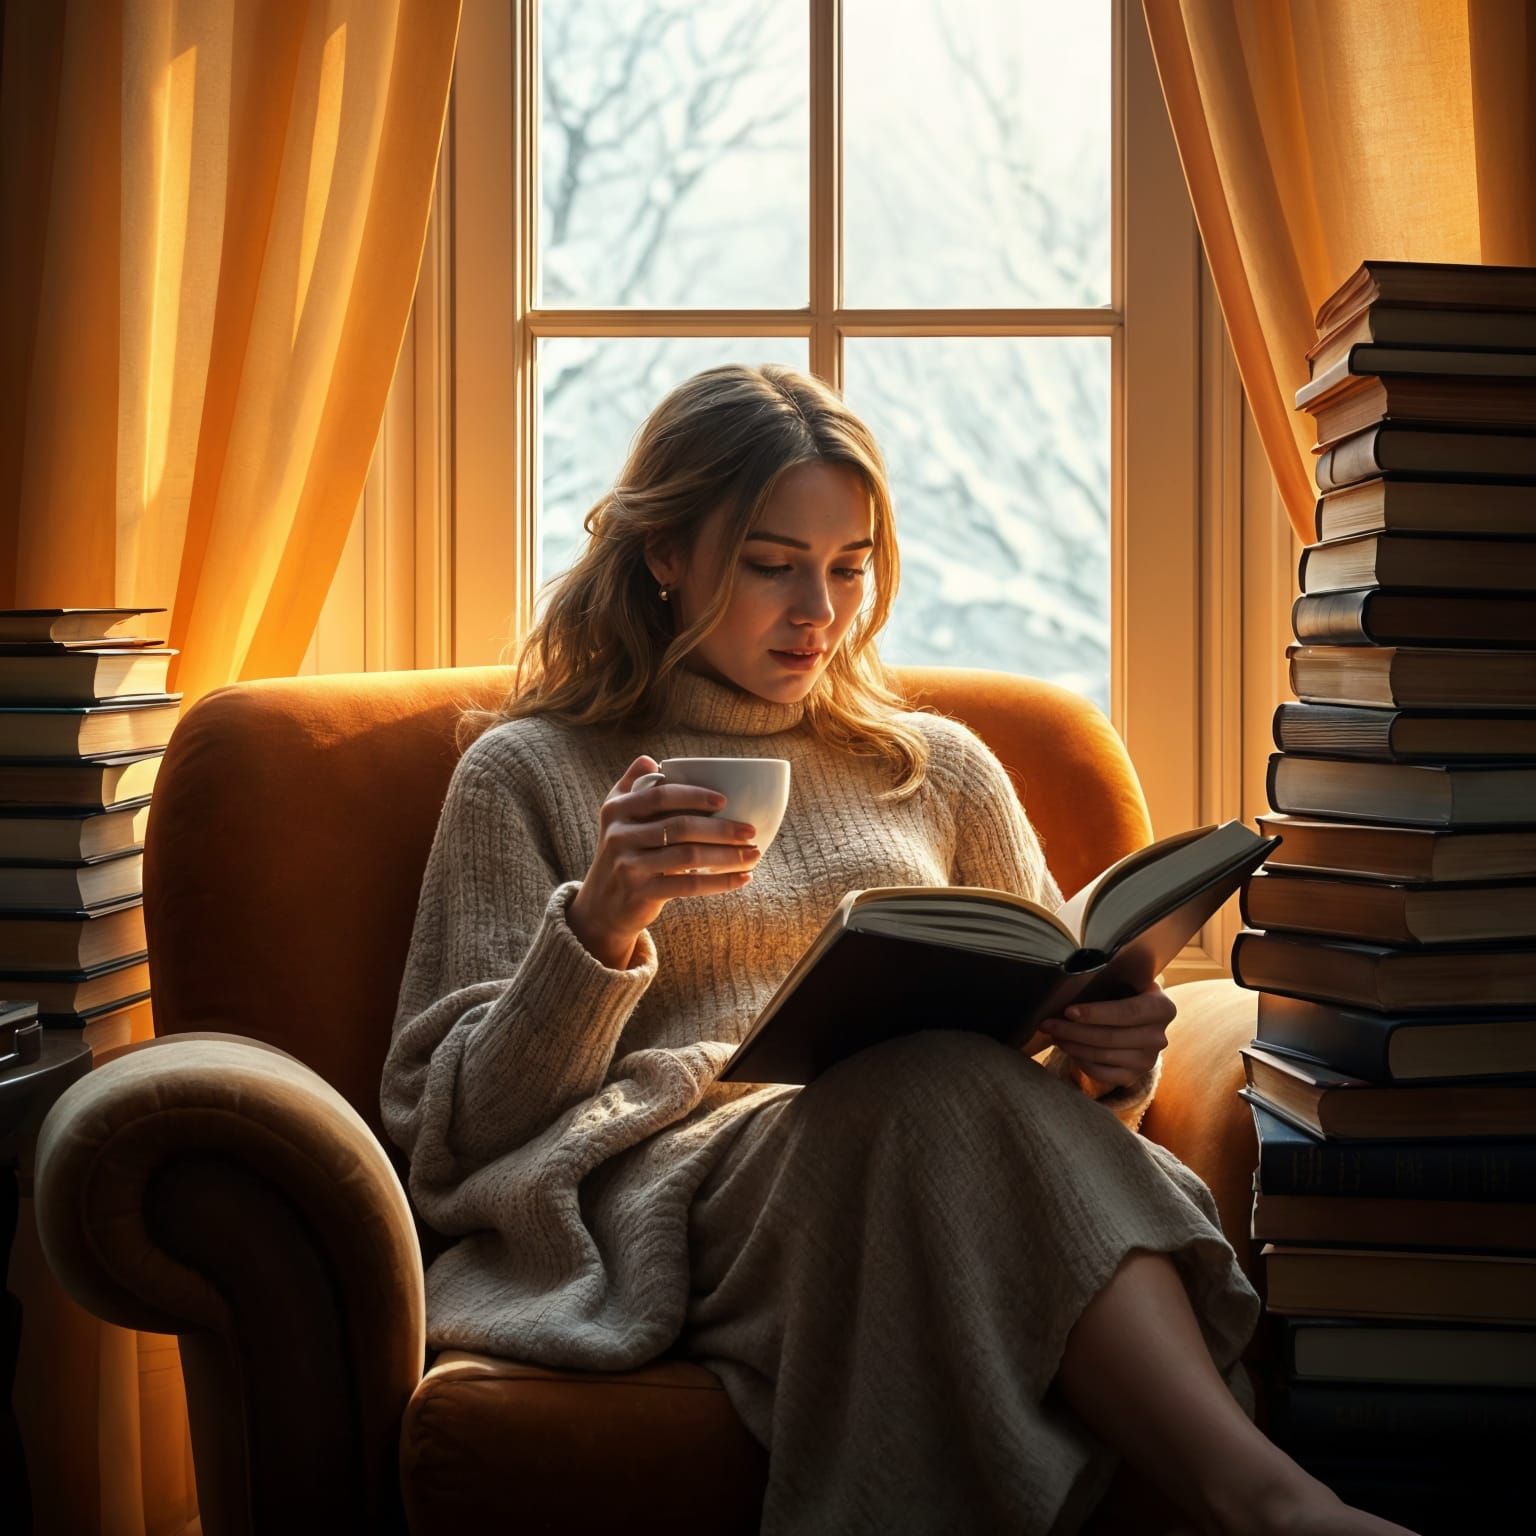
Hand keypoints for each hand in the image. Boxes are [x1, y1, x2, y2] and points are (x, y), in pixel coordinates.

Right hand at [567, 755, 761, 966]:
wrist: (602, 903)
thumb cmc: (622, 851)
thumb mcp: (616, 815)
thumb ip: (632, 784)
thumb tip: (650, 759)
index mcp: (617, 809)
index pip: (661, 795)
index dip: (694, 795)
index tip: (725, 800)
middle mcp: (619, 836)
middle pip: (680, 827)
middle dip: (721, 828)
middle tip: (750, 830)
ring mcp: (629, 866)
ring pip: (688, 856)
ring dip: (727, 855)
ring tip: (753, 854)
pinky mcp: (641, 893)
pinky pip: (688, 886)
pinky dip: (720, 882)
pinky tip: (742, 878)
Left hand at [1036, 981, 1174, 1090]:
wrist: (1141, 1021)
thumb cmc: (1127, 995)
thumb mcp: (1127, 982)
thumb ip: (1110, 980)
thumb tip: (1072, 984)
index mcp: (1162, 1008)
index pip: (1127, 1013)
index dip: (1096, 1013)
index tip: (1068, 1011)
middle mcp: (1159, 1037)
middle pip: (1110, 1037)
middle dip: (1074, 1031)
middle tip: (1048, 1023)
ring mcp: (1148, 1060)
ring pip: (1103, 1056)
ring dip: (1073, 1045)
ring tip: (1054, 1034)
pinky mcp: (1134, 1076)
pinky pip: (1102, 1073)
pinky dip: (1081, 1062)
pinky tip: (1068, 1048)